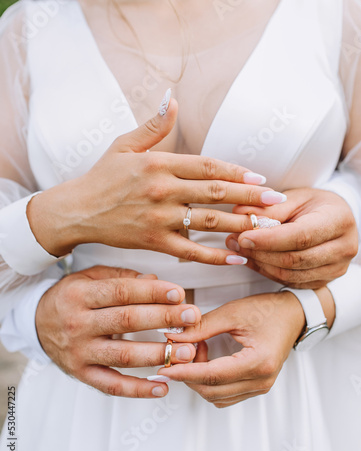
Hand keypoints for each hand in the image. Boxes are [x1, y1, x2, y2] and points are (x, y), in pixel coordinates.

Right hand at [28, 96, 285, 264]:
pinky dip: (215, 256)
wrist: (77, 211)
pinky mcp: (155, 242)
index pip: (207, 167)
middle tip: (276, 201)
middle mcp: (163, 191)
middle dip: (249, 197)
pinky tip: (237, 257)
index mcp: (159, 164)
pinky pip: (191, 252)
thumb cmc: (101, 177)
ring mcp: (160, 219)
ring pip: (209, 222)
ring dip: (240, 224)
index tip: (259, 178)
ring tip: (266, 228)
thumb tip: (172, 100)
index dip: (236, 172)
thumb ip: (153, 126)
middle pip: (215, 193)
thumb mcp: (124, 145)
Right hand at [36, 266, 199, 398]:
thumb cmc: (71, 297)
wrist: (36, 323)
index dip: (152, 292)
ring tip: (186, 352)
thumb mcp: (89, 277)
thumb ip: (122, 278)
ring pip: (123, 356)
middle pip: (127, 321)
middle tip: (192, 318)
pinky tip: (163, 387)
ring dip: (158, 354)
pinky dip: (138, 390)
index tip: (179, 293)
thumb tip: (156, 281)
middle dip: (163, 318)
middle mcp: (77, 324)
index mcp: (80, 295)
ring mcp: (79, 352)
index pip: (122, 292)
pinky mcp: (81, 374)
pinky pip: (112, 385)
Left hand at [157, 292, 304, 407]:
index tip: (164, 369)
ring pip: (216, 396)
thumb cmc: (269, 310)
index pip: (212, 375)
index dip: (184, 373)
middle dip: (189, 374)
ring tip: (197, 349)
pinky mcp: (256, 386)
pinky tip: (207, 360)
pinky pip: (225, 394)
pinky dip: (210, 382)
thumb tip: (174, 337)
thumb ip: (202, 327)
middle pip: (211, 390)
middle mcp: (261, 381)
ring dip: (199, 378)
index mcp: (258, 362)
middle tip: (179, 351)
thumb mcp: (233, 312)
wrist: (293, 315)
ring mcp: (260, 387)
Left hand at [226, 188, 357, 287]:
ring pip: (289, 275)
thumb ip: (268, 207)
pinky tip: (252, 259)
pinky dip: (266, 272)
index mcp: (338, 220)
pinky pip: (289, 282)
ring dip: (260, 264)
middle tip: (236, 241)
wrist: (333, 219)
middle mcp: (342, 248)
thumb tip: (239, 213)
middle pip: (294, 259)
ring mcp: (335, 269)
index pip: (301, 236)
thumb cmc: (313, 205)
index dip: (269, 240)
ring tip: (240, 249)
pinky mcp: (323, 281)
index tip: (244, 237)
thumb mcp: (293, 197)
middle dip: (260, 252)